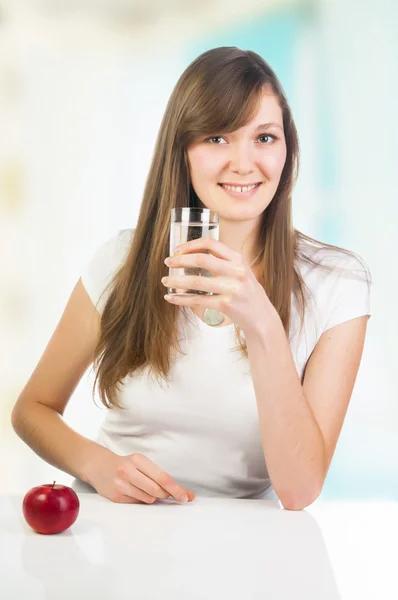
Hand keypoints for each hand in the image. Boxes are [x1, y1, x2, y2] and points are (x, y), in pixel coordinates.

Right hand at [87, 449, 195, 504]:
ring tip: (147, 490)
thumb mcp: (140, 463)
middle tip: (173, 496)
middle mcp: (128, 471)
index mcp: (138, 460)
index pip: (162, 477)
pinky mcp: (115, 497)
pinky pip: (137, 503)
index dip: (176, 489)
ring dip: (154, 498)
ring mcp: (121, 485)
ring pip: (148, 499)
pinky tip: (137, 493)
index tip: (186, 497)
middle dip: (167, 495)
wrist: (99, 466)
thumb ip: (158, 476)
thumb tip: (182, 492)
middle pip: (156, 490)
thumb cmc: (126, 465)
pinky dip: (142, 500)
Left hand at [162, 237, 276, 334]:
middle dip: (180, 260)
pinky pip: (198, 300)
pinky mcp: (226, 305)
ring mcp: (232, 288)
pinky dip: (181, 299)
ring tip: (165, 281)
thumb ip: (223, 261)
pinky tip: (171, 298)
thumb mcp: (240, 270)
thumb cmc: (246, 292)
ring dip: (176, 281)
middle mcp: (236, 271)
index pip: (211, 244)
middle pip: (202, 259)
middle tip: (168, 262)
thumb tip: (192, 254)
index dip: (191, 244)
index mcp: (238, 258)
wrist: (261, 316)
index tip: (177, 250)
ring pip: (197, 281)